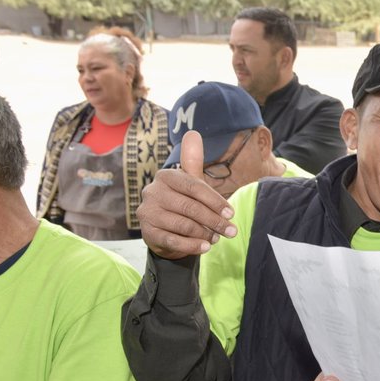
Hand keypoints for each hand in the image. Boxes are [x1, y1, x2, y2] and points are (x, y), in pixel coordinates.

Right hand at [138, 131, 235, 258]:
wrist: (164, 230)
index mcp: (166, 176)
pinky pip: (173, 240)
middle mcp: (152, 192)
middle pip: (190, 207)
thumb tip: (193, 133)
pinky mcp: (146, 232)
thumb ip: (193, 161)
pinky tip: (205, 247)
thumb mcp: (190, 183)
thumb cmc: (183, 202)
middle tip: (231, 231)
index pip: (195, 187)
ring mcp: (147, 212)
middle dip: (214, 221)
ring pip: (183, 225)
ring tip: (218, 239)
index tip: (232, 213)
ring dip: (205, 234)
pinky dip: (192, 245)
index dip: (215, 201)